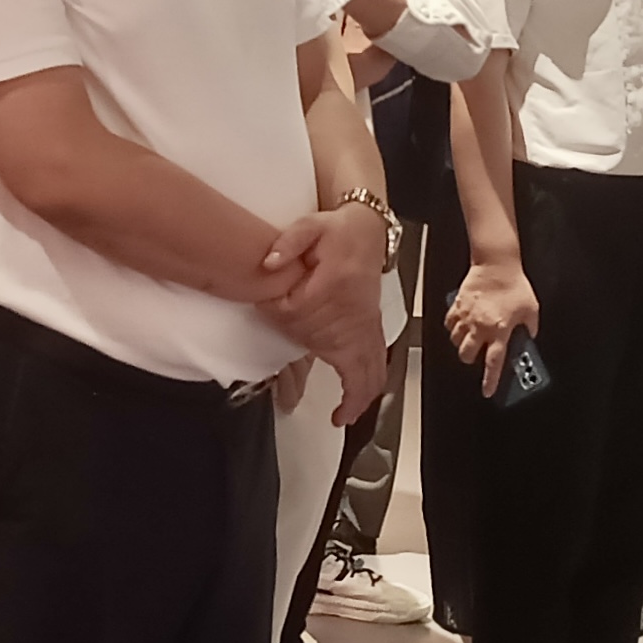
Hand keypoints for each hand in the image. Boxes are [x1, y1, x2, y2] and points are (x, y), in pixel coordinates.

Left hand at [258, 205, 390, 419]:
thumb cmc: (337, 232)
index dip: (278, 312)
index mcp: (336, 284)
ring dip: (355, 394)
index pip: (299, 312)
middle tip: (285, 371)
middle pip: (327, 345)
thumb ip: (288, 242)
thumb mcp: (310, 226)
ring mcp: (366, 325)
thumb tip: (269, 262)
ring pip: (365, 367)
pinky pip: (375, 366)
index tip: (266, 308)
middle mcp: (354, 312)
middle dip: (303, 350)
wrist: (368, 232)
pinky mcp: (371, 331)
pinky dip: (366, 390)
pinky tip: (352, 410)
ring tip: (341, 417)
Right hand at [444, 256, 541, 396]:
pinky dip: (453, 328)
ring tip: (470, 341)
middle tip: (479, 355)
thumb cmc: (514, 285)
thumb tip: (528, 337)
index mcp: (500, 330)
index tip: (487, 391)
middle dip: (472, 360)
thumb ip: (530, 328)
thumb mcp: (531, 310)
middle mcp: (480, 326)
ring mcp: (466, 316)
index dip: (490, 380)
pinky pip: (449, 324)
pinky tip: (461, 326)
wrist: (496, 264)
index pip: (493, 363)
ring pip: (456, 341)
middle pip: (467, 355)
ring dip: (462, 344)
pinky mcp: (458, 305)